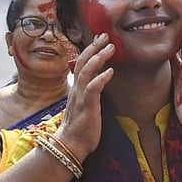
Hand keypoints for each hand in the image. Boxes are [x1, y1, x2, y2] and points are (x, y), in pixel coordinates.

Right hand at [54, 34, 114, 161]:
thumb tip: (97, 82)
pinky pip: (92, 89)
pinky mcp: (87, 108)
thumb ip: (89, 93)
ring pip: (87, 72)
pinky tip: (110, 71)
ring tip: (110, 47)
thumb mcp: (84, 106)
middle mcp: (77, 90)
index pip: (82, 64)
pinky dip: (100, 79)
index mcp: (77, 89)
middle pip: (83, 63)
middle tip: (105, 35)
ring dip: (98, 58)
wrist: (70, 146)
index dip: (90, 50)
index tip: (100, 39)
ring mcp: (80, 98)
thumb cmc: (80, 128)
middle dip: (94, 47)